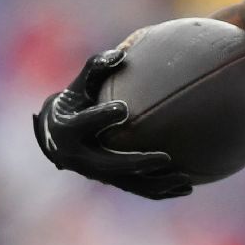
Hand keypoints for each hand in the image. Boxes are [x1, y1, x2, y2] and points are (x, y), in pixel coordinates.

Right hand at [33, 49, 192, 199]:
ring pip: (128, 183)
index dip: (102, 117)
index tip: (122, 108)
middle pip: (110, 164)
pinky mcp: (110, 180)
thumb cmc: (75, 100)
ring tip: (186, 180)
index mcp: (69, 130)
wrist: (57, 133)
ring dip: (156, 184)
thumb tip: (120, 52)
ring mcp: (95, 173)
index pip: (85, 124)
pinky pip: (137, 188)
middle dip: (138, 163)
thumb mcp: (80, 83)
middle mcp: (80, 157)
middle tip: (165, 158)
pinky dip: (160, 191)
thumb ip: (96, 67)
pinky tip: (187, 188)